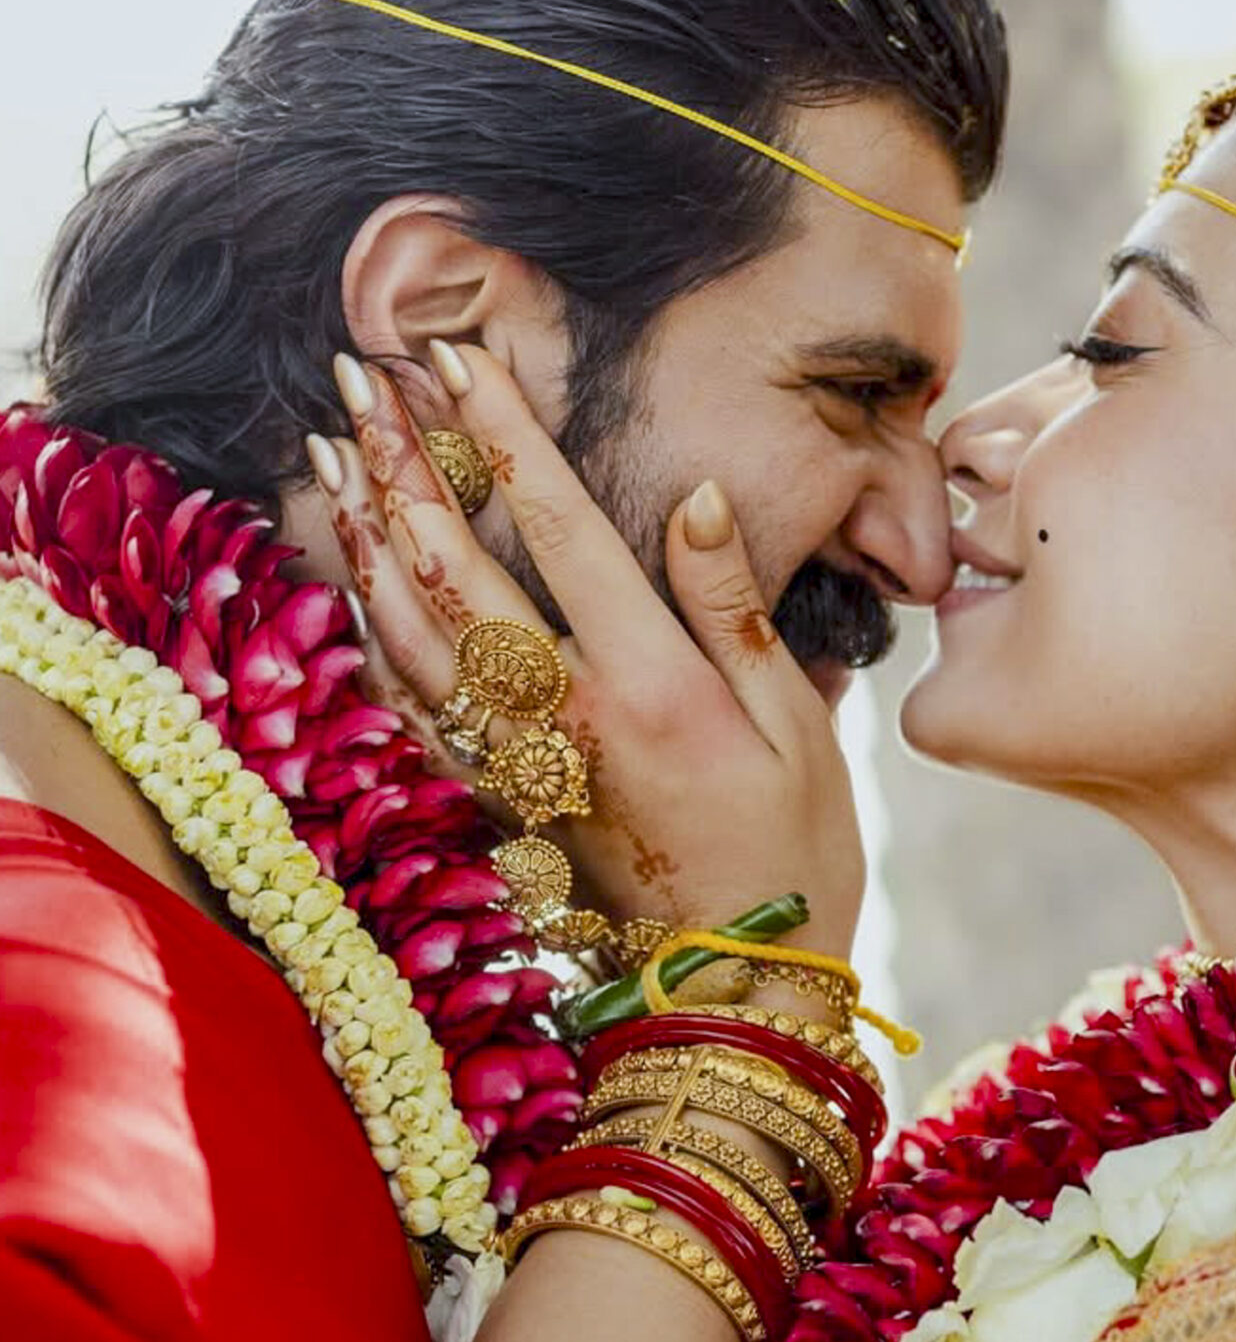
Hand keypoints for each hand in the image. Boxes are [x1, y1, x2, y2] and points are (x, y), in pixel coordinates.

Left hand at [315, 342, 864, 950]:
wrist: (735, 987)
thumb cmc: (791, 853)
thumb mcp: (798, 727)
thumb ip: (736, 610)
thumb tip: (693, 499)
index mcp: (647, 683)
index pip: (556, 526)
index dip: (502, 432)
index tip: (459, 354)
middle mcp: (563, 718)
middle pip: (453, 567)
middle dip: (401, 462)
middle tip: (358, 378)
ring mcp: (516, 764)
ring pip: (407, 634)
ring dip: (363, 536)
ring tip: (332, 456)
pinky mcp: (496, 804)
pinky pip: (406, 712)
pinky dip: (367, 640)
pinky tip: (352, 587)